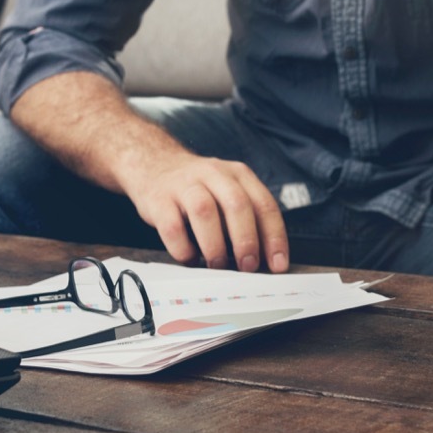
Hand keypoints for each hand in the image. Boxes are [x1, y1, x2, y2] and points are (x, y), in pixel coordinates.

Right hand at [124, 153, 289, 273]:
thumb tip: (265, 260)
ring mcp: (184, 185)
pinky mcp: (159, 200)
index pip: (264, 204)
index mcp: (238, 174)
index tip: (277, 264)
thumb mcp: (228, 192)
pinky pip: (172, 227)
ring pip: (204, 211)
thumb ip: (246, 219)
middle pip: (237, 204)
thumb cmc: (199, 189)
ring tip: (218, 265)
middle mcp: (213, 174)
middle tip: (247, 267)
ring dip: (215, 245)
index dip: (274, 237)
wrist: (155, 166)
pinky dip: (184, 249)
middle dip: (246, 240)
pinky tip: (190, 257)